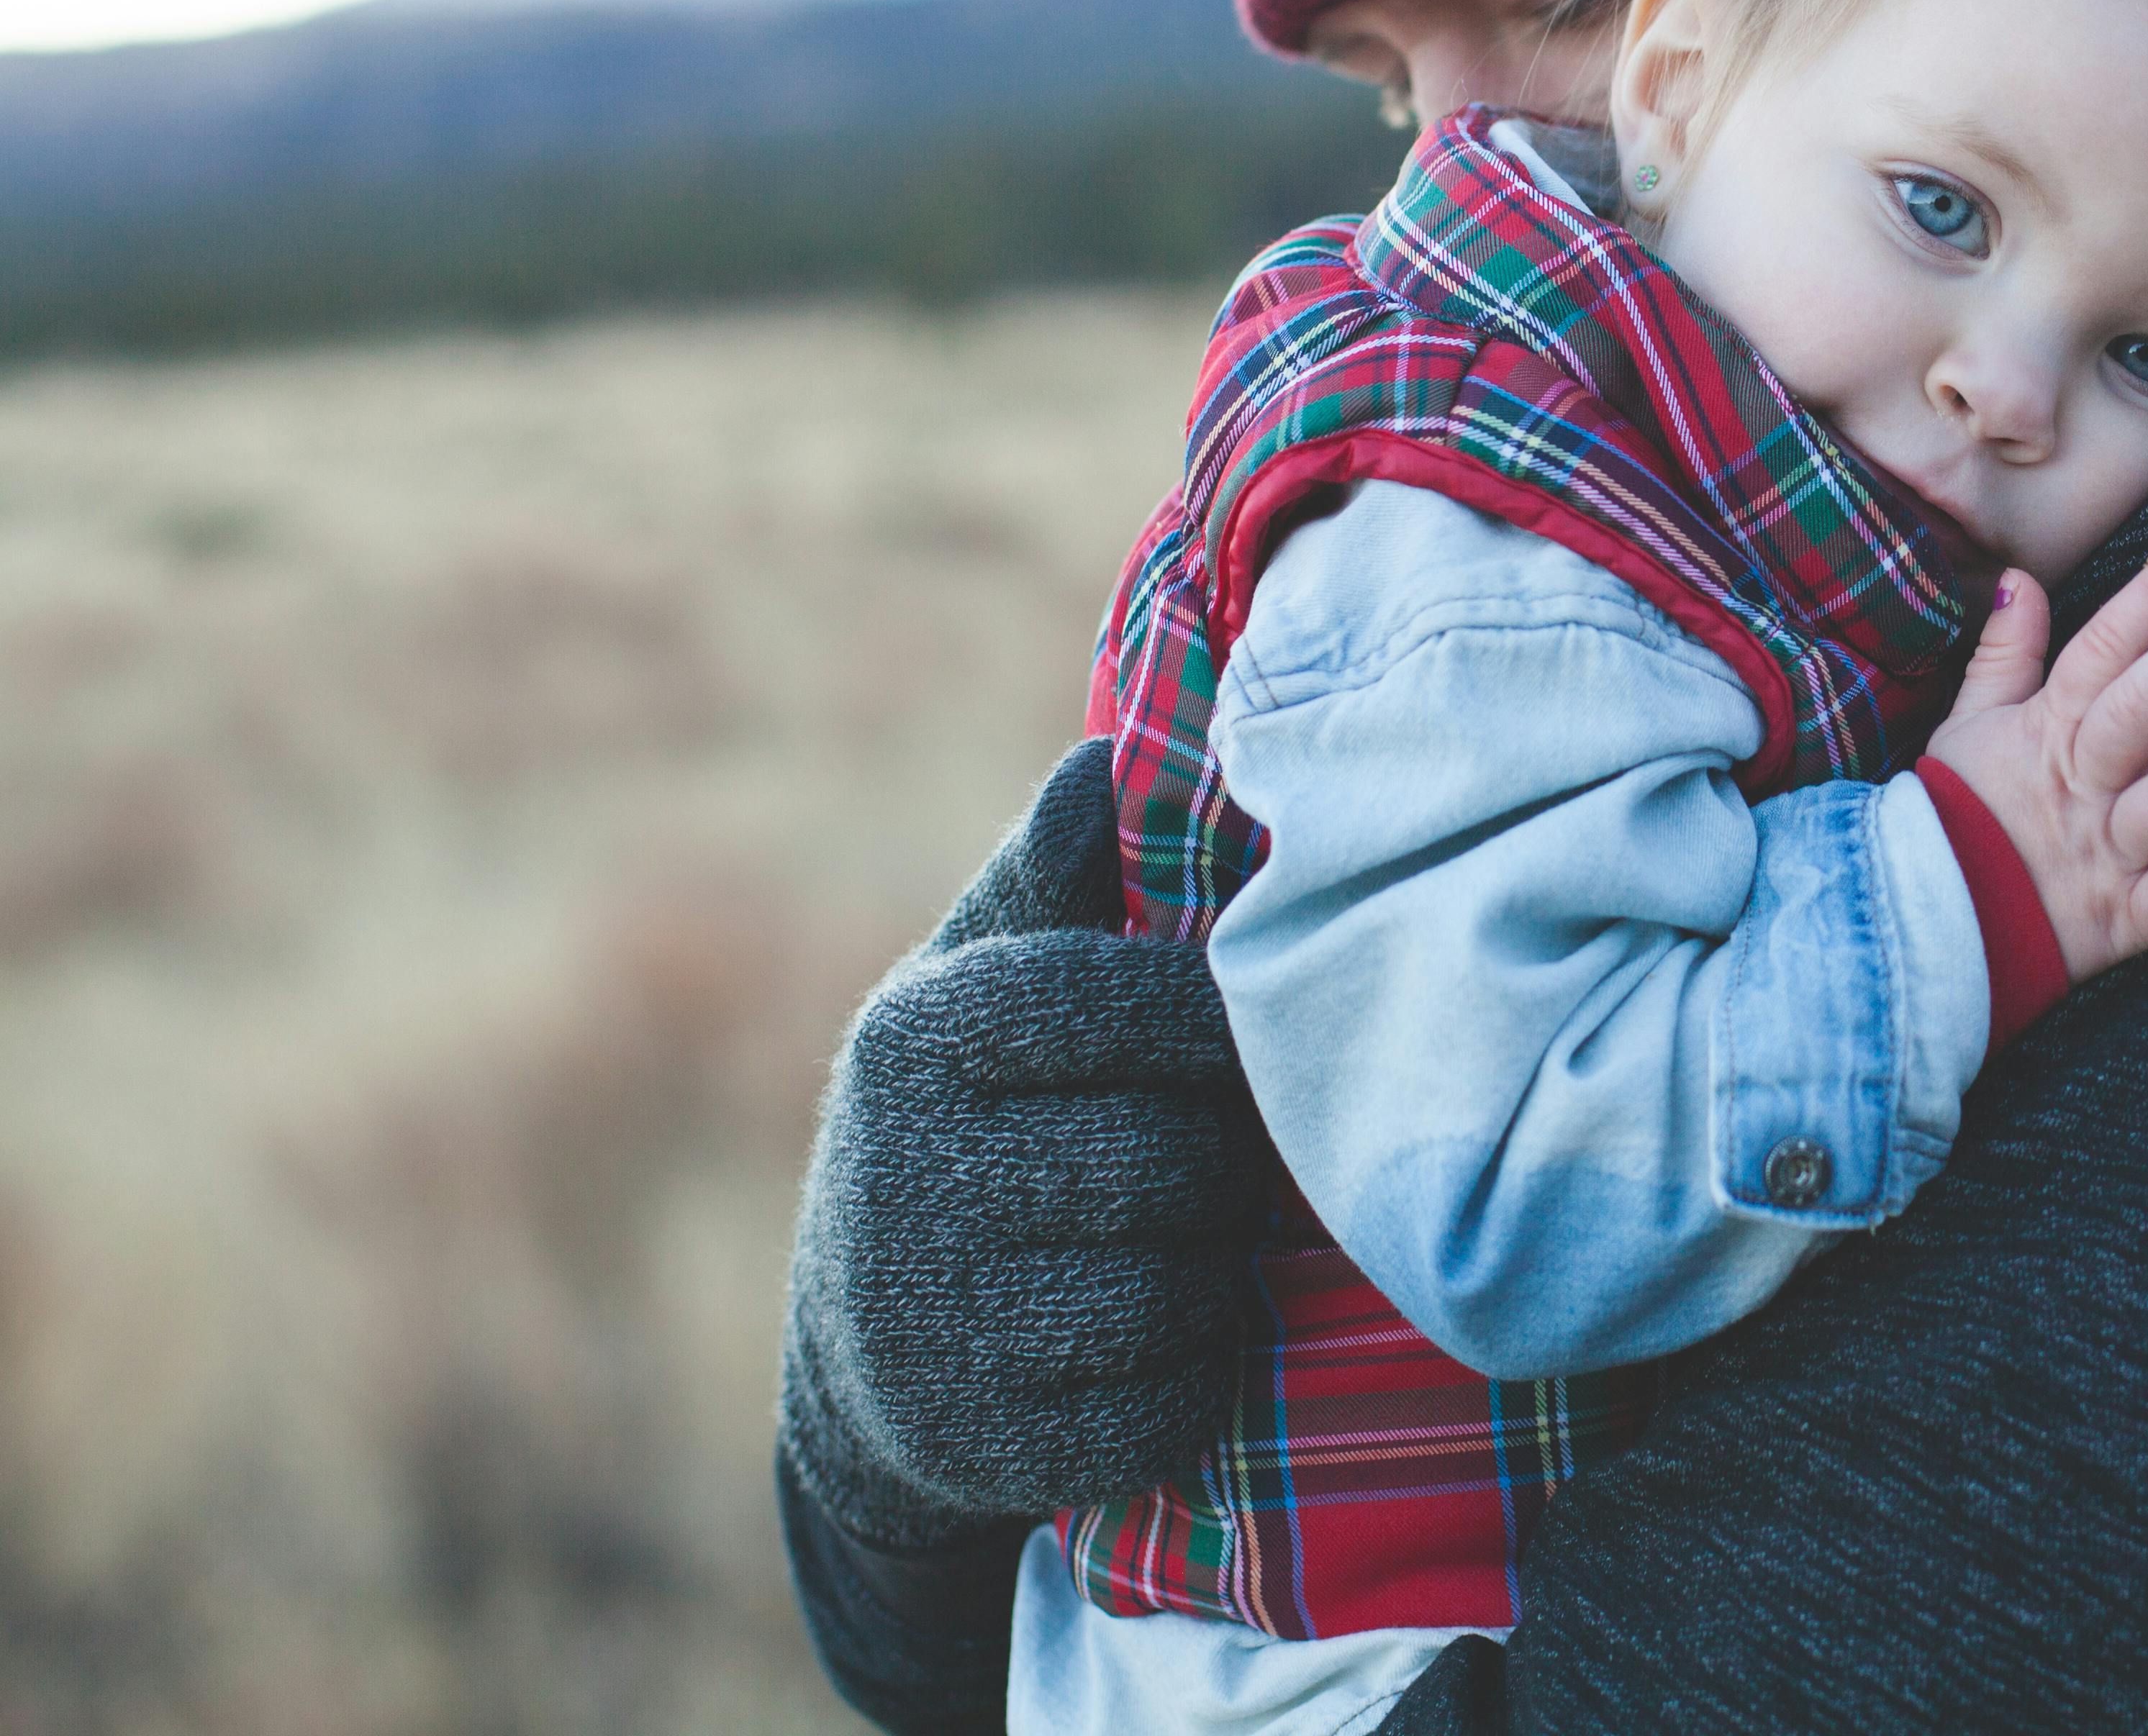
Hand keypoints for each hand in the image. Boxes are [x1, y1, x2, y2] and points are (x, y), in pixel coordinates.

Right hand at [778, 738, 1266, 1543]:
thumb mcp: (982, 983)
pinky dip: (1192, 1377)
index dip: (1215, 1026)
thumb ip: (1055, 877)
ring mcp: (934, 1323)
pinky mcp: (979, 1444)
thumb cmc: (973, 1117)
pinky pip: (1167, 1403)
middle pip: (1177, 1158)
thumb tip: (1108, 758)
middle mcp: (909, 1175)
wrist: (867, 1349)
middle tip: (1208, 1161)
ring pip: (1181, 1286)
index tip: (1224, 1041)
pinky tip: (1155, 1340)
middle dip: (1221, 1163)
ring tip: (1181, 1244)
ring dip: (1213, 1272)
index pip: (1135, 1004)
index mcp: (920, 1036)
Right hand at [1925, 537, 2147, 986]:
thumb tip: (2023, 579)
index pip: (2099, 653)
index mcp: (2048, 731)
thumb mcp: (1968, 726)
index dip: (2146, 601)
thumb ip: (2005, 654)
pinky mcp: (2126, 917)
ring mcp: (2107, 850)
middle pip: (2140, 712)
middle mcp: (2083, 784)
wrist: (1930, 926)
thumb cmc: (1958, 816)